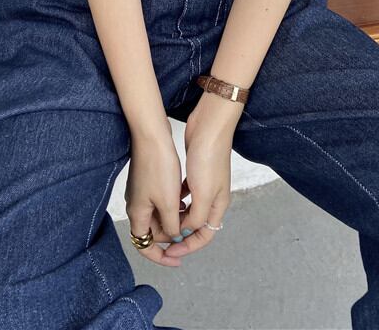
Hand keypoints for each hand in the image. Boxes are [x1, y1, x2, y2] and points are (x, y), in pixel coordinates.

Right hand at [124, 125, 185, 267]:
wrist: (151, 136)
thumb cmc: (158, 167)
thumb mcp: (168, 202)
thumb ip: (171, 225)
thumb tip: (174, 237)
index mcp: (138, 214)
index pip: (144, 246)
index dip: (160, 257)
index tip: (176, 260)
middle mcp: (135, 205)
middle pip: (153, 231)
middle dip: (170, 234)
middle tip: (188, 233)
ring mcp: (141, 192)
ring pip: (158, 214)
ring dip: (173, 218)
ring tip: (189, 214)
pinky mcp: (147, 180)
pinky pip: (159, 200)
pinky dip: (171, 203)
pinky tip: (184, 196)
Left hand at [163, 90, 240, 259]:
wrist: (210, 127)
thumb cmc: (208, 159)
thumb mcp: (203, 194)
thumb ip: (195, 217)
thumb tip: (183, 231)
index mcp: (218, 206)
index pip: (204, 236)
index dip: (187, 247)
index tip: (170, 252)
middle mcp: (213, 198)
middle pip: (196, 225)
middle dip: (180, 234)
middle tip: (161, 238)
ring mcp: (204, 184)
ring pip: (189, 209)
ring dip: (176, 216)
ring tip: (161, 220)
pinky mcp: (196, 172)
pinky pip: (185, 193)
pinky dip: (176, 199)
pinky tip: (165, 198)